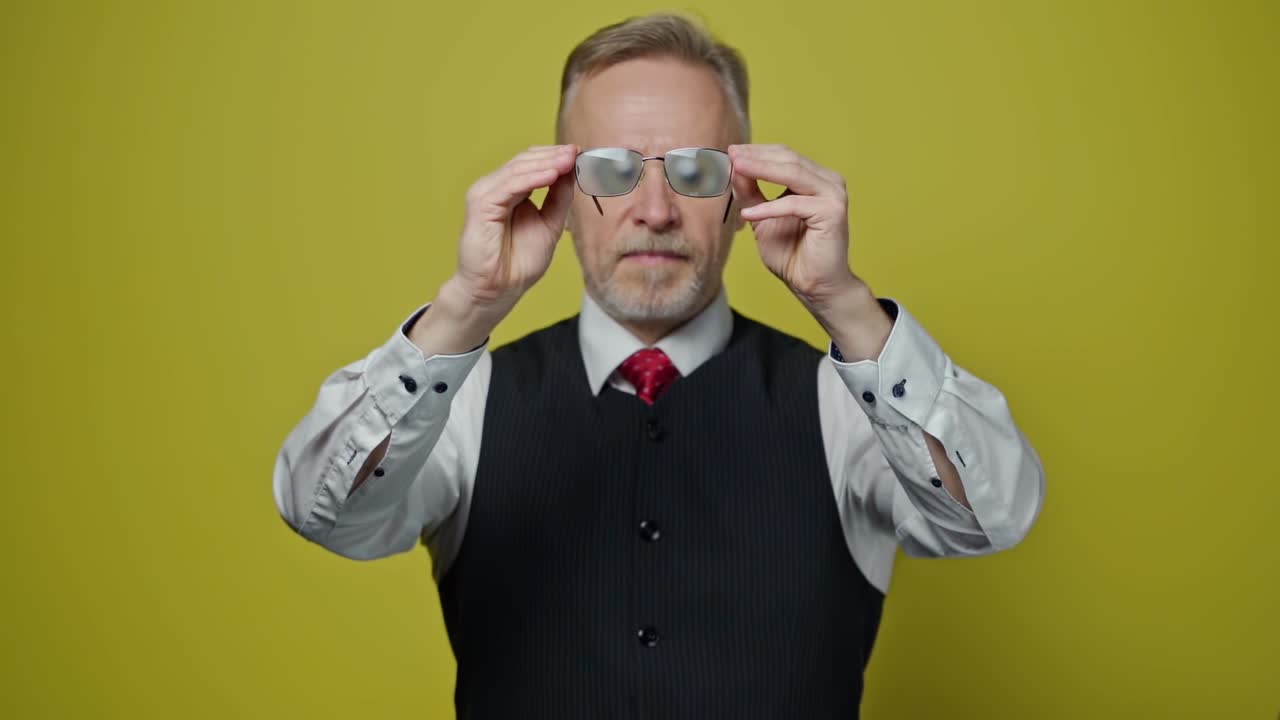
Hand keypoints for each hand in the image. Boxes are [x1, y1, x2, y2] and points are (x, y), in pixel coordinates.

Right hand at [451, 144, 578, 311]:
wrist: (498, 290)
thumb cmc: (519, 263)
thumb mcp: (550, 224)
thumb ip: (558, 197)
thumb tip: (572, 170)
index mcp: (510, 191)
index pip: (532, 163)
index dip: (555, 157)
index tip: (581, 154)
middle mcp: (495, 188)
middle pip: (525, 161)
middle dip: (553, 155)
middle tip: (578, 151)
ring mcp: (485, 194)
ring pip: (518, 169)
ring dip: (546, 163)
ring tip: (569, 159)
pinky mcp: (480, 204)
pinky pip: (509, 185)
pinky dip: (532, 178)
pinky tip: (552, 175)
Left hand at [728, 144, 861, 304]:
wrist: (814, 285)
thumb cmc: (792, 254)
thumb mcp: (762, 217)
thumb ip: (751, 193)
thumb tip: (734, 167)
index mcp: (815, 179)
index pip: (784, 156)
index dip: (756, 152)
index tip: (729, 151)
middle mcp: (828, 182)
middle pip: (788, 159)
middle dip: (756, 156)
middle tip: (730, 155)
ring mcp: (833, 194)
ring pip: (793, 173)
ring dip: (761, 170)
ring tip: (735, 168)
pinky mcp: (832, 212)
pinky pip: (794, 204)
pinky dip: (768, 208)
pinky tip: (747, 214)